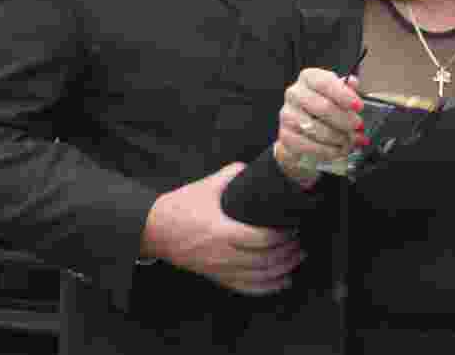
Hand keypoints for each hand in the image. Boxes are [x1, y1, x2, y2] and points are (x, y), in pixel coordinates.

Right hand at [141, 164, 304, 295]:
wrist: (154, 230)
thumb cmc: (180, 207)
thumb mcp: (205, 186)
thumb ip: (231, 174)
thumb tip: (252, 166)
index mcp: (221, 231)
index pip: (260, 239)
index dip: (281, 236)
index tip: (293, 227)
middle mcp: (222, 254)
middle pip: (264, 260)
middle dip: (287, 253)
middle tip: (300, 242)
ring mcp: (219, 268)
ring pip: (258, 277)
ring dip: (283, 269)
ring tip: (297, 258)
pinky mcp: (216, 276)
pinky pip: (245, 288)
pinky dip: (267, 288)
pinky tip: (283, 281)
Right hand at [275, 68, 365, 185]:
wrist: (303, 131)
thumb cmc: (324, 110)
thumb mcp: (338, 95)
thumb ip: (347, 90)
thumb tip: (353, 83)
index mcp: (309, 78)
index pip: (326, 83)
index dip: (344, 95)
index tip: (359, 106)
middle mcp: (295, 94)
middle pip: (324, 107)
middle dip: (345, 120)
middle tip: (358, 127)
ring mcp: (288, 115)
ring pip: (317, 129)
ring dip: (338, 137)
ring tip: (350, 141)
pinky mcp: (286, 136)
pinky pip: (309, 146)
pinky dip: (328, 150)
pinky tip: (338, 150)